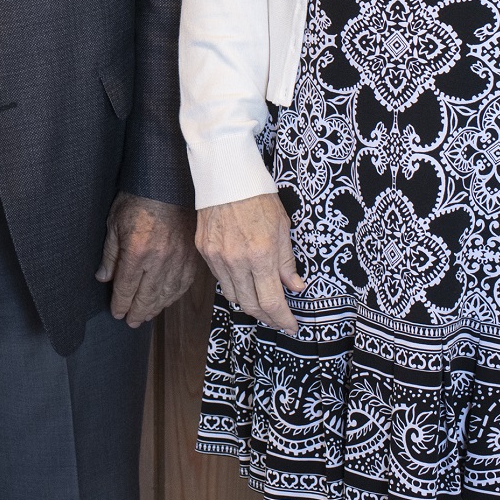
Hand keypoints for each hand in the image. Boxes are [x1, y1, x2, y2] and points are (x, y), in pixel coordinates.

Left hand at [96, 193, 198, 326]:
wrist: (168, 183)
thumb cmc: (138, 199)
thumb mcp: (115, 223)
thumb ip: (110, 254)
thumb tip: (104, 278)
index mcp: (137, 251)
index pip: (126, 288)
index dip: (120, 304)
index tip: (116, 313)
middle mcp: (159, 260)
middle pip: (147, 296)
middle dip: (136, 312)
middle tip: (130, 322)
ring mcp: (178, 260)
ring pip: (166, 294)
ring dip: (154, 308)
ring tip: (145, 315)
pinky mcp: (191, 257)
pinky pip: (183, 285)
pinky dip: (172, 296)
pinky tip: (165, 300)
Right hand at [196, 193, 303, 334]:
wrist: (225, 174)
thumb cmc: (258, 196)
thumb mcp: (282, 228)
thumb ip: (287, 262)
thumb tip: (295, 286)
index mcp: (260, 255)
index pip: (272, 301)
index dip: (282, 319)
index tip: (291, 325)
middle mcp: (236, 261)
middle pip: (250, 306)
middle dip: (267, 317)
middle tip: (279, 319)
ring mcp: (217, 257)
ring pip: (233, 296)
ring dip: (249, 304)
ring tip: (262, 304)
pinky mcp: (204, 250)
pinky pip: (220, 279)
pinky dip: (234, 286)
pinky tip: (244, 283)